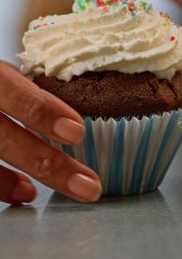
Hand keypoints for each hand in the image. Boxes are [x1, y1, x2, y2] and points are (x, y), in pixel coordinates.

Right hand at [0, 62, 100, 204]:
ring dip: (21, 181)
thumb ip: (28, 84)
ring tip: (68, 192)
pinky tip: (25, 193)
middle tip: (89, 185)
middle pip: (1, 135)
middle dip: (45, 163)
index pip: (8, 88)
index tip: (76, 131)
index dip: (41, 110)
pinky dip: (0, 185)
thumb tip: (91, 103)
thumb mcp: (1, 69)